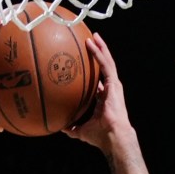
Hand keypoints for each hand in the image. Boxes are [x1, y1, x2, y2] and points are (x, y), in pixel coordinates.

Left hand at [64, 30, 129, 150]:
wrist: (112, 137)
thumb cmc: (100, 136)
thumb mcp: (81, 131)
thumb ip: (71, 128)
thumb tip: (59, 128)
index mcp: (104, 99)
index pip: (98, 81)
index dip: (92, 72)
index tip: (84, 64)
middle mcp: (110, 89)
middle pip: (103, 67)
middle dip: (98, 54)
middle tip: (89, 42)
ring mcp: (113, 85)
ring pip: (106, 61)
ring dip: (100, 48)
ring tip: (93, 36)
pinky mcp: (114, 83)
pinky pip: (106, 64)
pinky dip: (99, 52)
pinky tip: (92, 42)